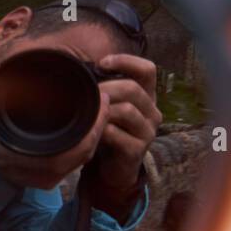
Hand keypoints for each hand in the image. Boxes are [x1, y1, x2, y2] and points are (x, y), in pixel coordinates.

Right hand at [0, 74, 109, 190]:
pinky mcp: (52, 179)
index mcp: (30, 159)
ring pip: (84, 158)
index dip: (95, 125)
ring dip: (95, 135)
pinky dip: (87, 144)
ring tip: (100, 109)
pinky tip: (91, 126)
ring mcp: (49, 179)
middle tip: (105, 100)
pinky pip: (78, 162)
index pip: (77, 147)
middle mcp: (43, 174)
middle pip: (85, 153)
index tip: (101, 98)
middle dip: (99, 126)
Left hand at [92, 53, 161, 217]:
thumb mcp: (108, 106)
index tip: (102, 63)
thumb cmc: (107, 131)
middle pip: (132, 88)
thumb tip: (78, 66)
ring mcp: (147, 132)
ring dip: (102, 109)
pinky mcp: (138, 150)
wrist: (110, 168)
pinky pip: (117, 134)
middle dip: (105, 88)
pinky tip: (90, 131)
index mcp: (146, 96)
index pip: (147, 70)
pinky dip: (100, 130)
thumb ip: (104, 88)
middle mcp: (152, 111)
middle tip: (84, 92)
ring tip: (85, 112)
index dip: (126, 61)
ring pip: (126, 110)